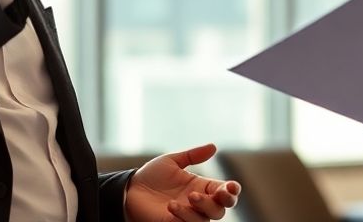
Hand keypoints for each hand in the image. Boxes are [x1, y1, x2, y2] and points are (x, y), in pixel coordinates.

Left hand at [125, 144, 240, 221]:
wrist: (129, 191)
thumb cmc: (150, 176)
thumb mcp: (172, 161)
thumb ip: (193, 155)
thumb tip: (214, 147)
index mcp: (201, 187)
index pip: (224, 192)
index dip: (232, 191)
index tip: (232, 186)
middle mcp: (197, 203)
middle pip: (220, 208)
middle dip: (222, 201)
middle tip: (218, 192)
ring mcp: (187, 215)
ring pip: (207, 218)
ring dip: (203, 207)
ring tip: (189, 196)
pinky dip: (184, 215)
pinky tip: (171, 205)